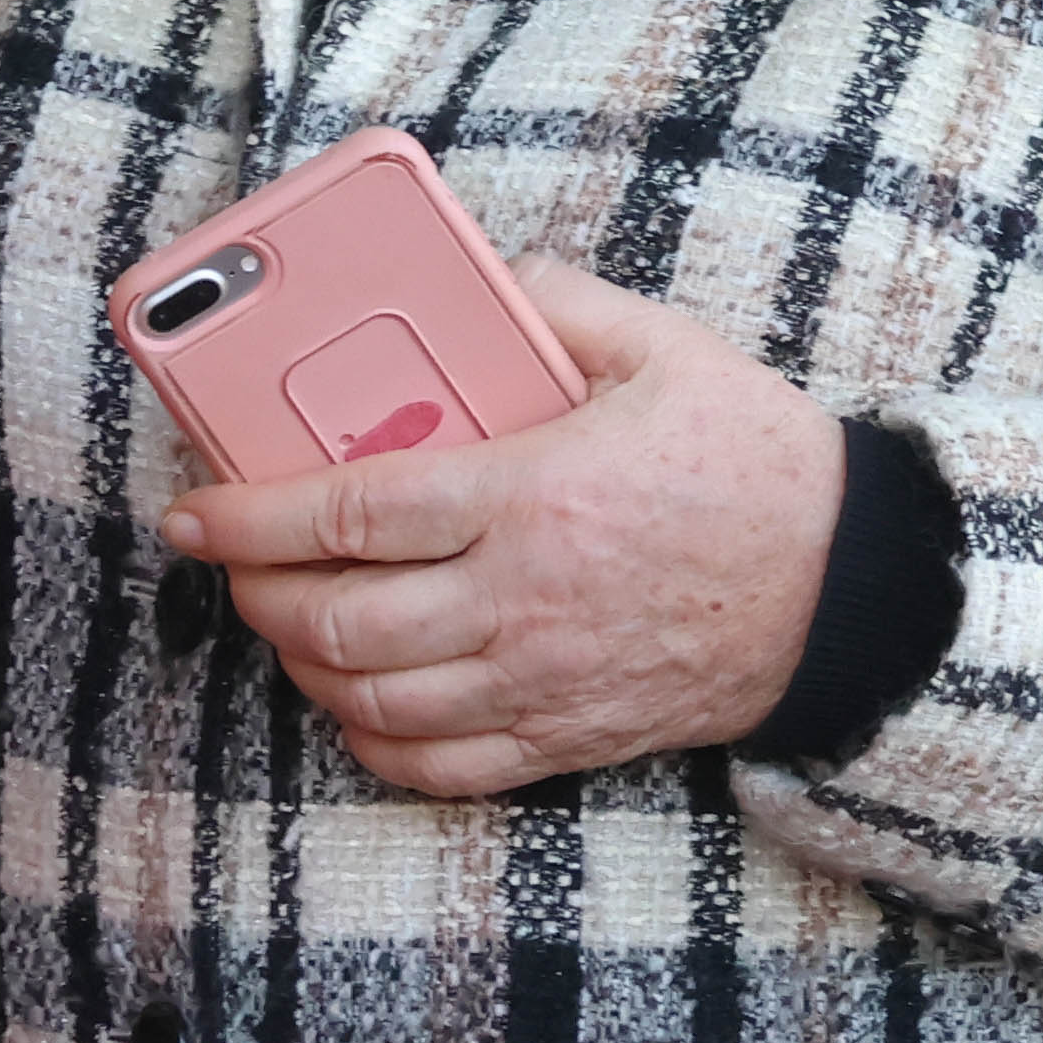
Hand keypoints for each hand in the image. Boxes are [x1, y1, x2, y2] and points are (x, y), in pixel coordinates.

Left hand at [162, 272, 845, 796]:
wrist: (848, 590)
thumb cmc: (753, 464)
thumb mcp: (664, 348)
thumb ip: (557, 302)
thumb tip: (477, 276)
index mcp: (534, 495)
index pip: (351, 513)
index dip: (251, 517)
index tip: (194, 508)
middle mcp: (522, 602)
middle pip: (340, 621)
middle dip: (255, 594)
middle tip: (227, 561)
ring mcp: (540, 683)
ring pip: (372, 700)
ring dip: (302, 664)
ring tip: (281, 618)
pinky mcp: (564, 739)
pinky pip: (436, 766)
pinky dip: (370, 740)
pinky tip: (352, 699)